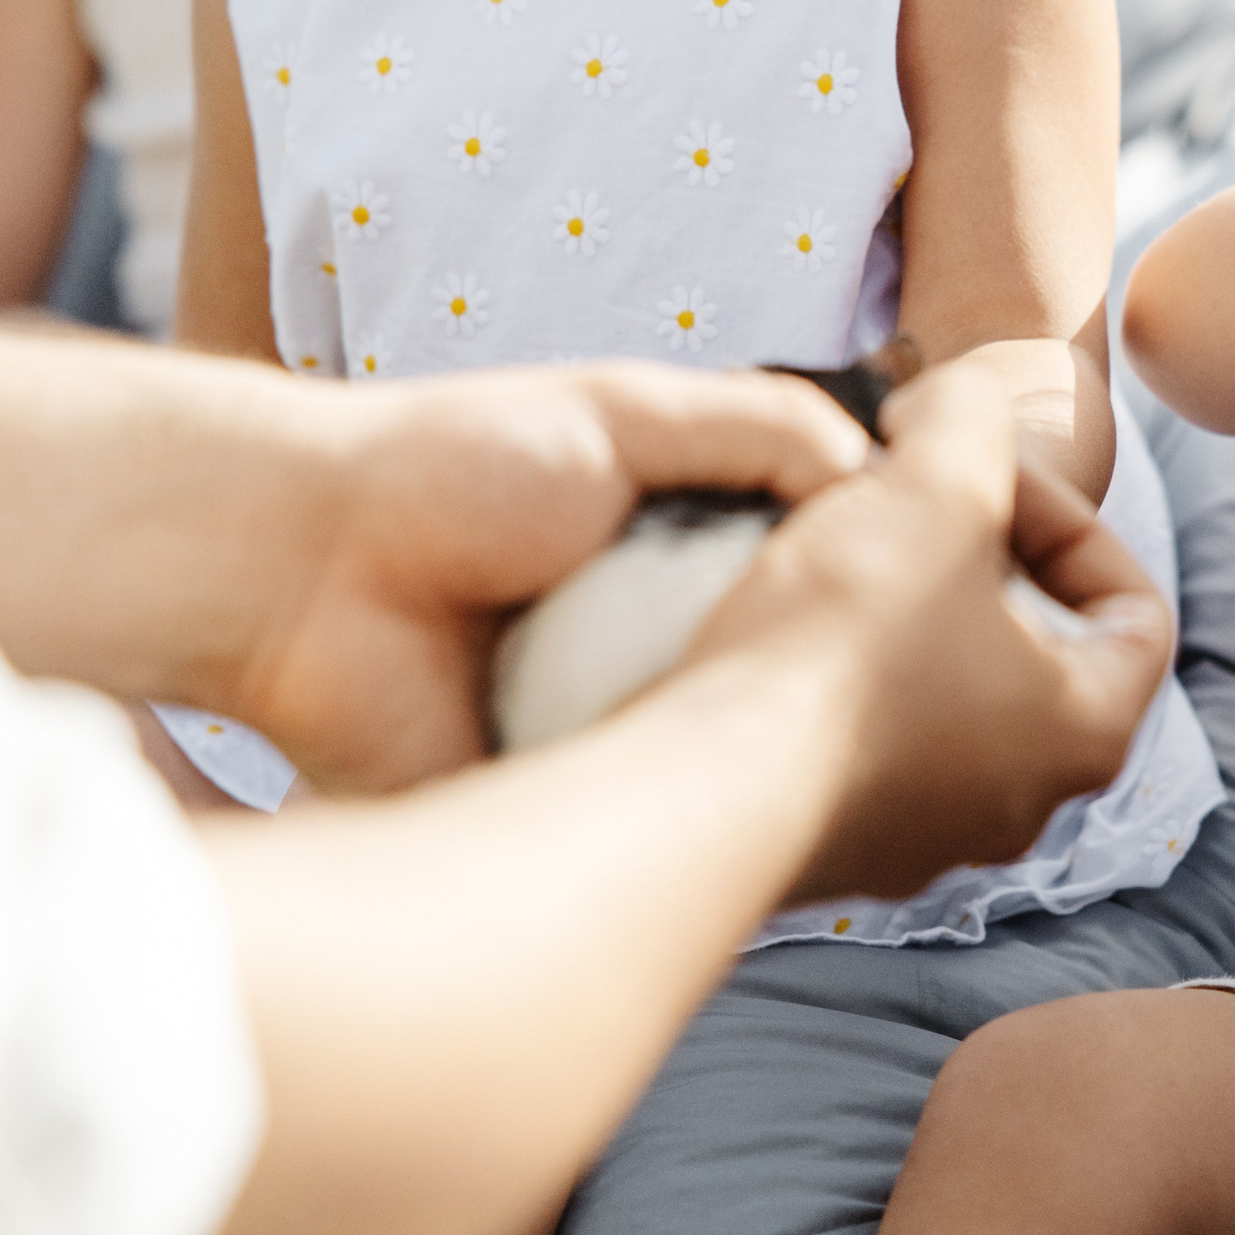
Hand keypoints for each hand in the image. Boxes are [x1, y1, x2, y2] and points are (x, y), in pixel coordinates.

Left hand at [240, 363, 868, 793]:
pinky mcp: (560, 806)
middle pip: (777, 677)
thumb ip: (759, 427)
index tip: (930, 598)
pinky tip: (730, 794)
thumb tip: (880, 479)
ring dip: (762, 753)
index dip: (862, 591)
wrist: (304, 561)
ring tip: (836, 750)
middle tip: (900, 691)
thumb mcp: (628, 409)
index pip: (805, 583)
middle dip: (824, 685)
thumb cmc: (454, 464)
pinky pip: (643, 824)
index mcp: (676, 550)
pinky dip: (678, 812)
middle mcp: (653, 644)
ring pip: (723, 761)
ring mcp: (610, 729)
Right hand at [683, 365, 1174, 902]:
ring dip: (900, 615)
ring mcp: (927, 842)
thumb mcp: (937, 482)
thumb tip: (957, 405)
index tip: (984, 480)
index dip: (1070, 520)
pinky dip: (836, 682)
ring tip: (833, 556)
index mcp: (1086, 730)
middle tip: (903, 504)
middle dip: (972, 558)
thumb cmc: (847, 638)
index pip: (1133, 610)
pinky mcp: (837, 852)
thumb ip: (974, 414)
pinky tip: (778, 633)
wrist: (703, 785)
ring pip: (940, 697)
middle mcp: (1023, 805)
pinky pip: (858, 747)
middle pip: (1031, 648)